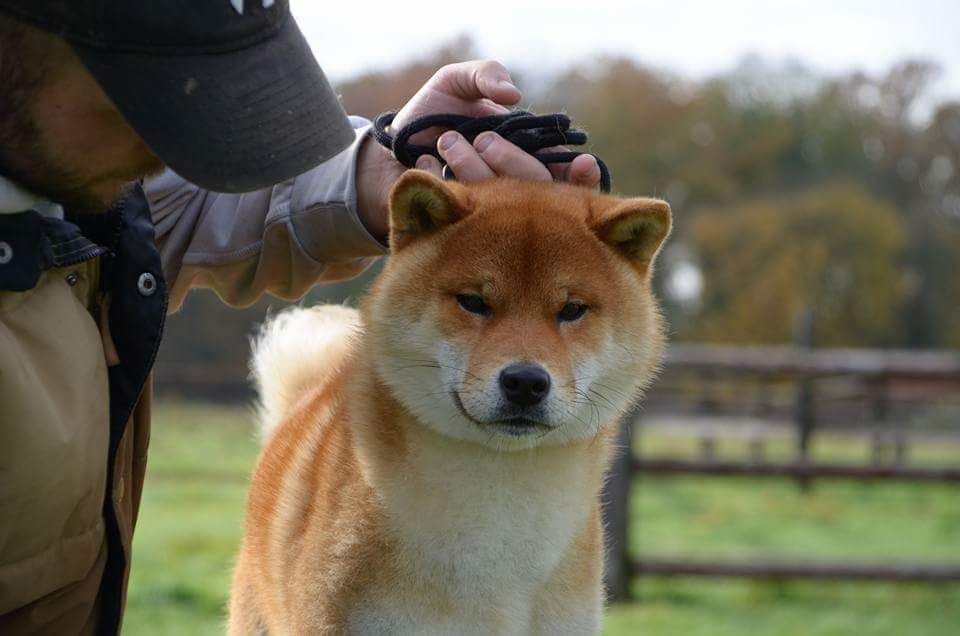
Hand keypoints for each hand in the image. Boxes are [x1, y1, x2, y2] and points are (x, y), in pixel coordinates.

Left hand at [355, 60, 601, 240]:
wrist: (386, 150)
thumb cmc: (429, 116)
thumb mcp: (455, 83)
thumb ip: (485, 74)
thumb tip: (514, 95)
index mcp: (526, 157)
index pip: (568, 176)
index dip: (582, 175)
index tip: (580, 162)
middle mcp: (514, 191)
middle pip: (536, 189)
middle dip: (511, 160)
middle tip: (482, 139)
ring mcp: (487, 214)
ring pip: (498, 201)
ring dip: (473, 167)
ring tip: (447, 142)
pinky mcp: (455, 229)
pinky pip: (458, 212)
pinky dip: (439, 181)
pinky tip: (423, 162)